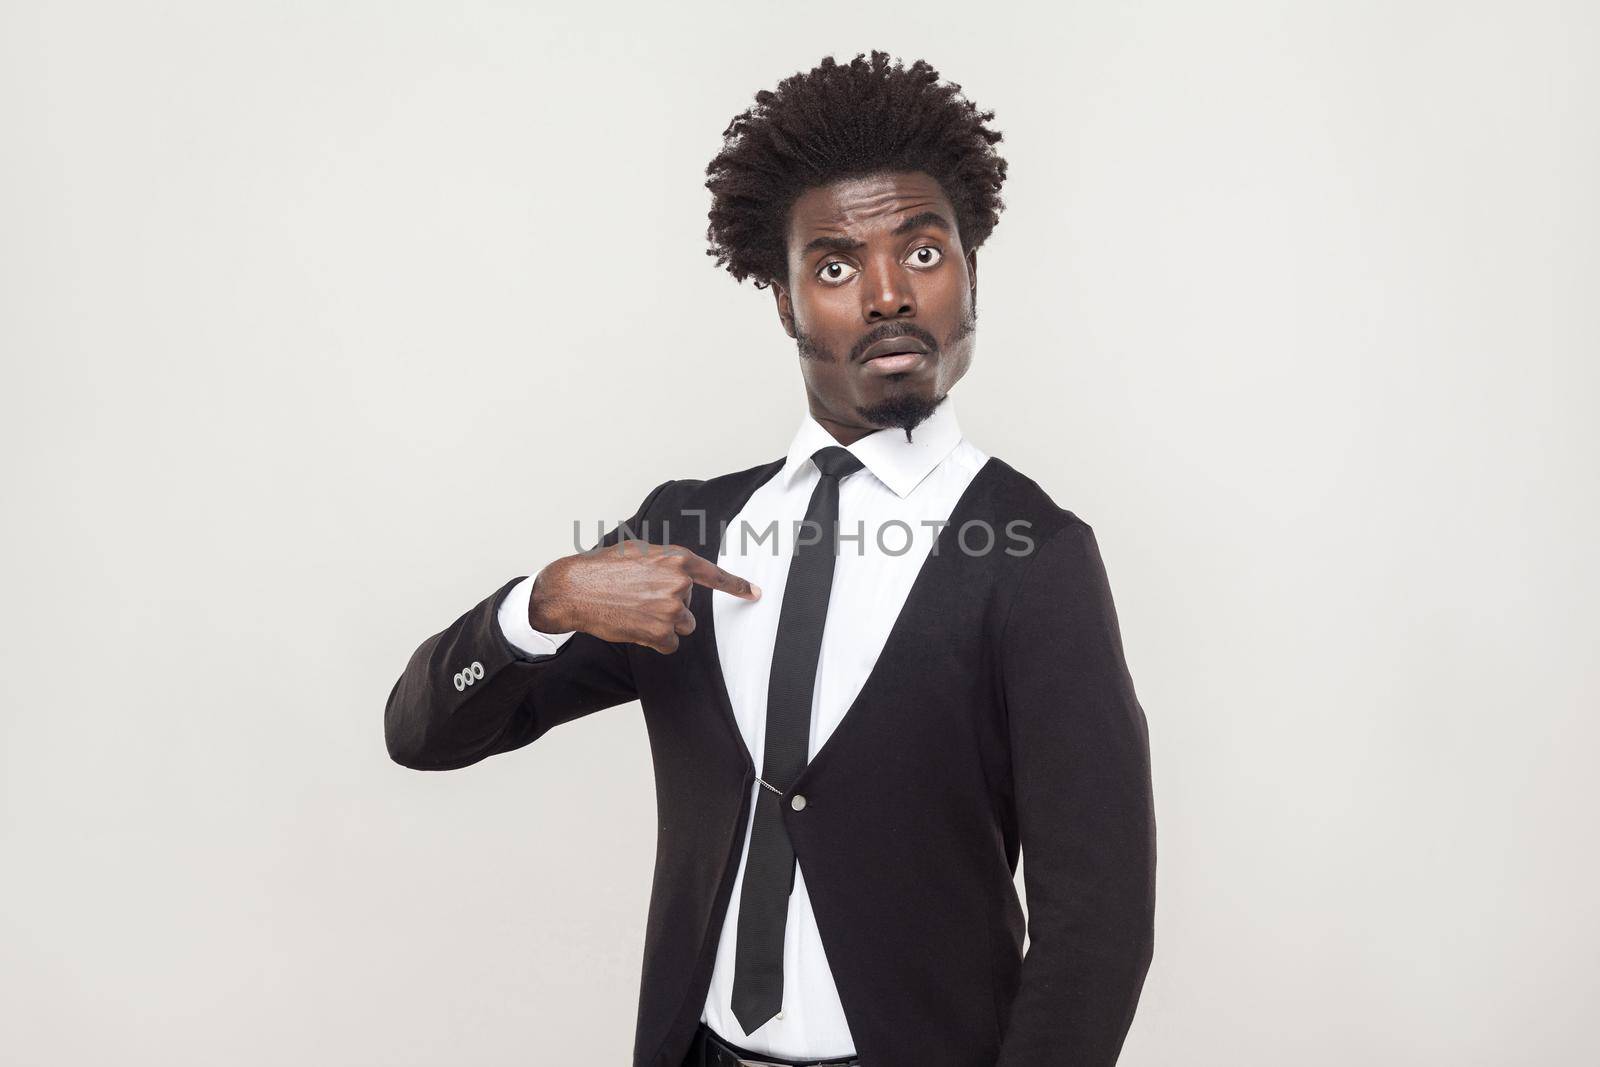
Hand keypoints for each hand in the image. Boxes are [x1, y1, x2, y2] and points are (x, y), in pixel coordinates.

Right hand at [529, 540, 760, 653]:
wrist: (575, 589)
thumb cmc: (602, 568)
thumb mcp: (638, 551)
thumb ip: (665, 561)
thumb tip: (680, 574)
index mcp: (676, 559)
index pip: (714, 574)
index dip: (737, 585)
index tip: (755, 593)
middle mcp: (678, 582)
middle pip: (689, 605)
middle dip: (669, 604)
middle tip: (639, 597)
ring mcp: (671, 608)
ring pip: (682, 625)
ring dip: (664, 624)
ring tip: (636, 611)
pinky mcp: (660, 632)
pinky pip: (670, 643)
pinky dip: (655, 640)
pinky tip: (635, 626)